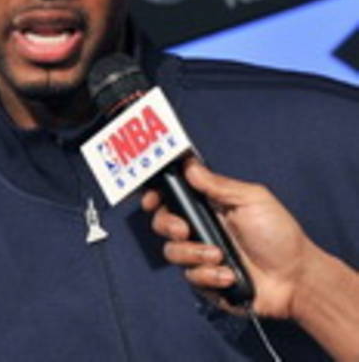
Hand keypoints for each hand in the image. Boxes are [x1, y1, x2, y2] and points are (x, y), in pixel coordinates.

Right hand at [142, 158, 358, 360]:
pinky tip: (229, 274)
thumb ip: (218, 184)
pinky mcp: (205, 281)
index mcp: (208, 206)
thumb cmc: (280, 235)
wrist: (296, 279)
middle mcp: (200, 230)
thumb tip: (190, 166)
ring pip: (172, 252)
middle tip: (184, 229)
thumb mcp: (252, 199)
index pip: (171, 197)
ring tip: (219, 256)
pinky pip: (190, 277)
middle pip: (162, 223)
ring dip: (194, 254)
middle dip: (167, 225)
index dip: (155, 195)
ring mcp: (201, 256)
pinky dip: (209, 276)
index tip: (151, 198)